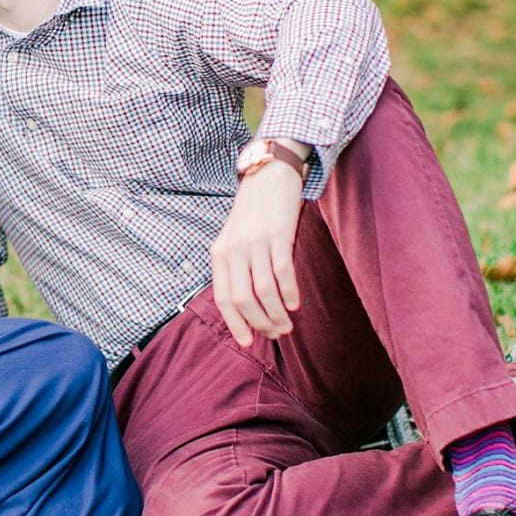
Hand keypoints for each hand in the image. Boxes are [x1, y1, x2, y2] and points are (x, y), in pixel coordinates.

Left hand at [210, 161, 302, 346]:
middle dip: (260, 323)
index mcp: (220, 253)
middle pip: (243, 299)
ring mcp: (255, 242)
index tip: (249, 342)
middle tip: (276, 334)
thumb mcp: (235, 239)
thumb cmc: (254, 212)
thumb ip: (236, 267)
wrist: (269, 173)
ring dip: (276, 314)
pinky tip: (295, 304)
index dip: (236, 324)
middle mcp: (234, 249)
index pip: (223, 298)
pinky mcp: (278, 234)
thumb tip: (247, 307)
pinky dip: (289, 292)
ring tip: (287, 325)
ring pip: (263, 290)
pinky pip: (283, 272)